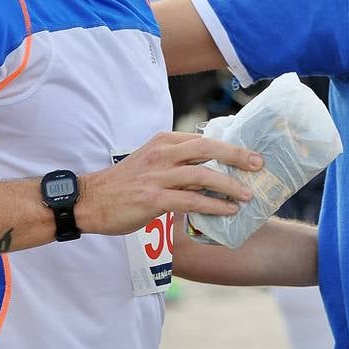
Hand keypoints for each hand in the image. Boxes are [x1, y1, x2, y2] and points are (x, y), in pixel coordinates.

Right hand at [79, 132, 265, 235]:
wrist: (90, 201)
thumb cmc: (124, 183)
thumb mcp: (152, 160)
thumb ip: (177, 160)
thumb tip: (209, 167)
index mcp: (165, 141)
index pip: (204, 138)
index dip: (229, 144)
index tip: (250, 151)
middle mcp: (163, 153)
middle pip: (208, 148)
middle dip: (237, 155)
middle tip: (259, 163)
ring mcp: (158, 176)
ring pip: (203, 175)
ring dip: (230, 184)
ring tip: (248, 194)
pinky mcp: (153, 198)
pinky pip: (191, 200)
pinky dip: (212, 205)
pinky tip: (227, 210)